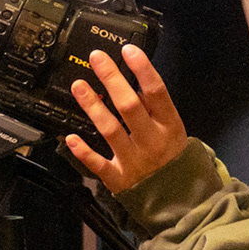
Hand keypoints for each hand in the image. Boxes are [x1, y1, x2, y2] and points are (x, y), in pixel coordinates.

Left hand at [65, 45, 189, 192]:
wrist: (177, 199)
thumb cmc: (170, 155)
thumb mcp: (172, 129)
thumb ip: (154, 107)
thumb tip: (135, 79)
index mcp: (169, 125)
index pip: (157, 92)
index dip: (142, 69)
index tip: (128, 50)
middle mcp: (151, 140)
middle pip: (129, 106)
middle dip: (112, 80)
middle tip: (96, 58)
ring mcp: (134, 160)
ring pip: (110, 130)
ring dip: (93, 106)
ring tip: (78, 85)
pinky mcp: (118, 178)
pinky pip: (98, 164)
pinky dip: (84, 152)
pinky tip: (71, 137)